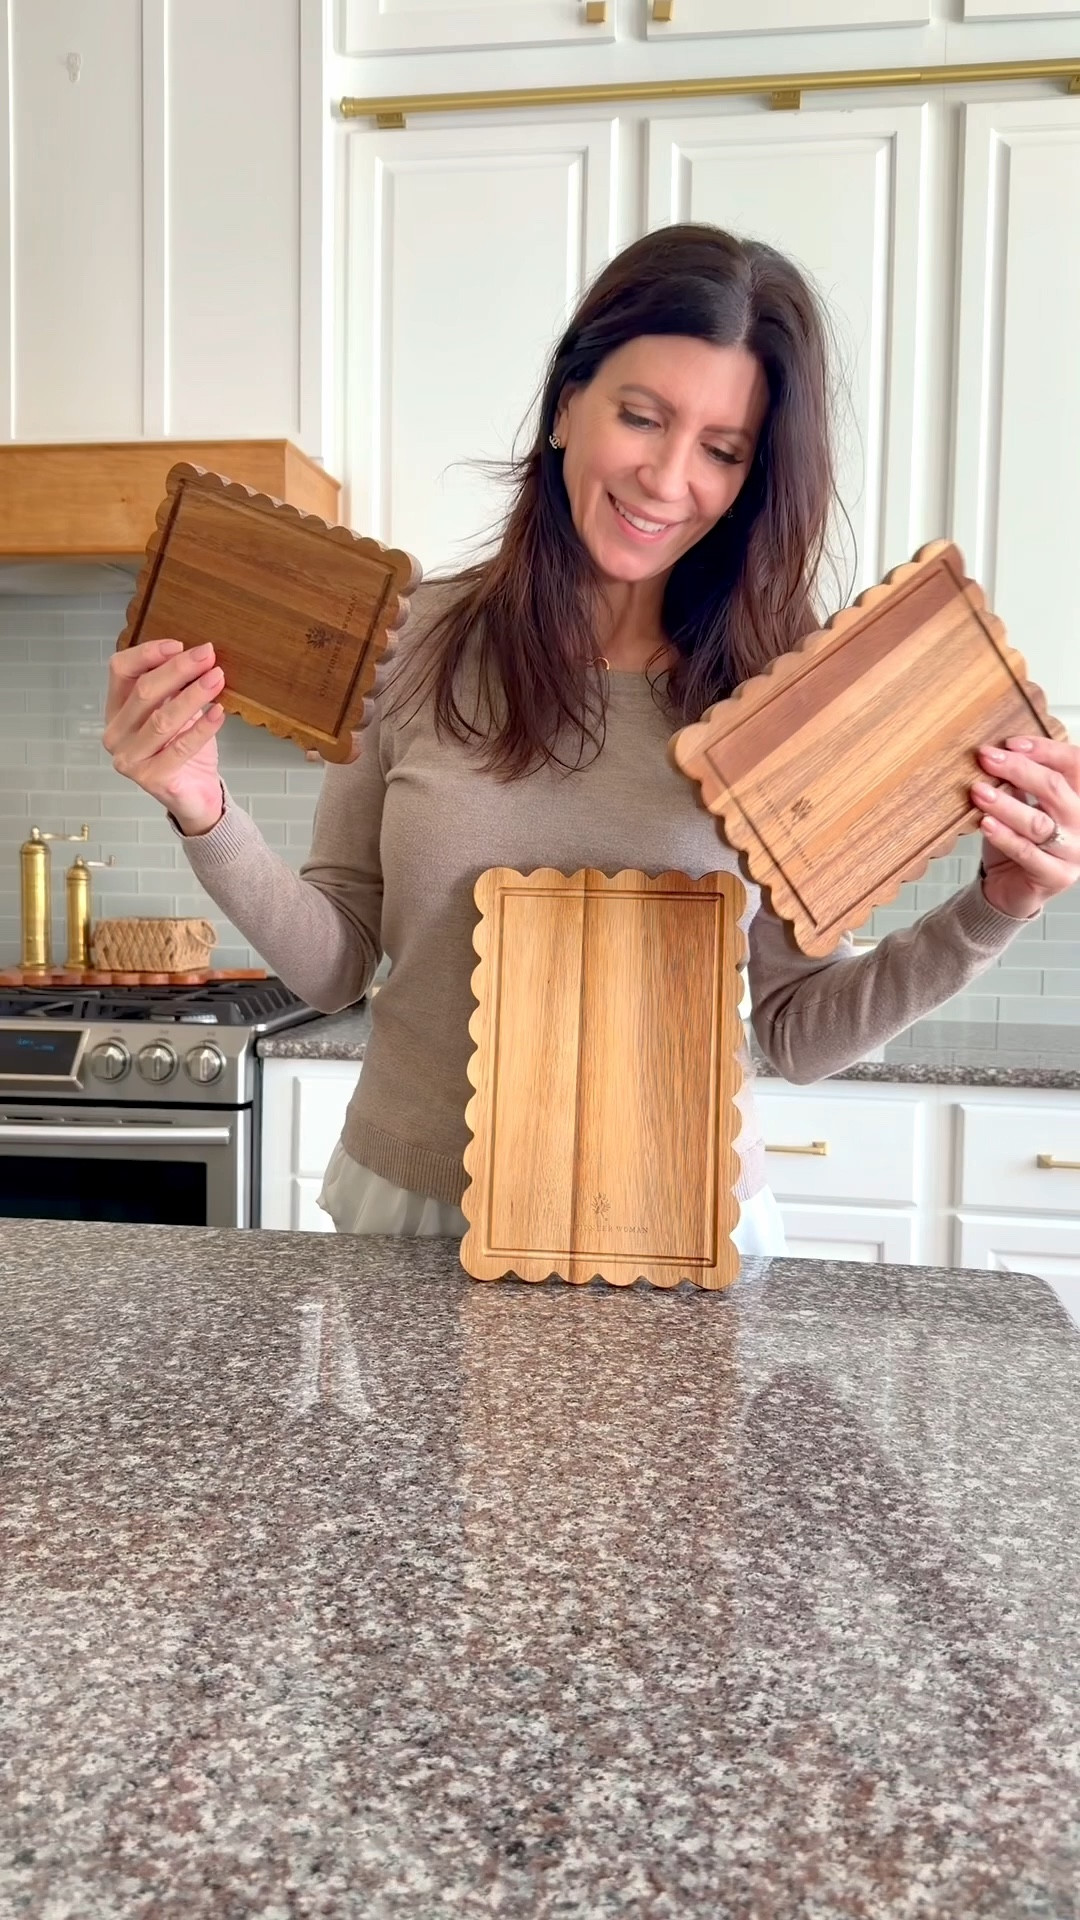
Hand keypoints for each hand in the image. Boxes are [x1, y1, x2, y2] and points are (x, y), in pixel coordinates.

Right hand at [104, 638, 226, 836]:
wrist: (196, 794)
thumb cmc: (184, 749)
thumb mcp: (176, 709)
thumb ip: (175, 685)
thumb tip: (193, 654)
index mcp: (116, 710)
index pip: (121, 671)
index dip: (148, 654)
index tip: (179, 644)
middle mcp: (116, 734)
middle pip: (144, 692)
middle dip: (178, 669)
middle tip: (207, 655)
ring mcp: (130, 759)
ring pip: (162, 719)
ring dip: (193, 695)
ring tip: (217, 678)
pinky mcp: (151, 778)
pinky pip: (180, 748)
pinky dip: (203, 728)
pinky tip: (219, 713)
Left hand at [972, 736, 1079, 919]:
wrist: (1011, 888)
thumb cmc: (1018, 841)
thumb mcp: (1021, 803)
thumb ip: (1018, 781)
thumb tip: (997, 751)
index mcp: (1079, 798)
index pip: (1074, 764)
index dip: (1044, 749)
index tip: (1010, 743)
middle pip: (1055, 788)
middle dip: (1018, 769)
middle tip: (986, 758)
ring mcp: (1073, 851)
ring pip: (1038, 821)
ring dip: (1005, 803)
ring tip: (978, 791)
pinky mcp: (1056, 876)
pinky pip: (1027, 852)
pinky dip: (1004, 836)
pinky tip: (985, 823)